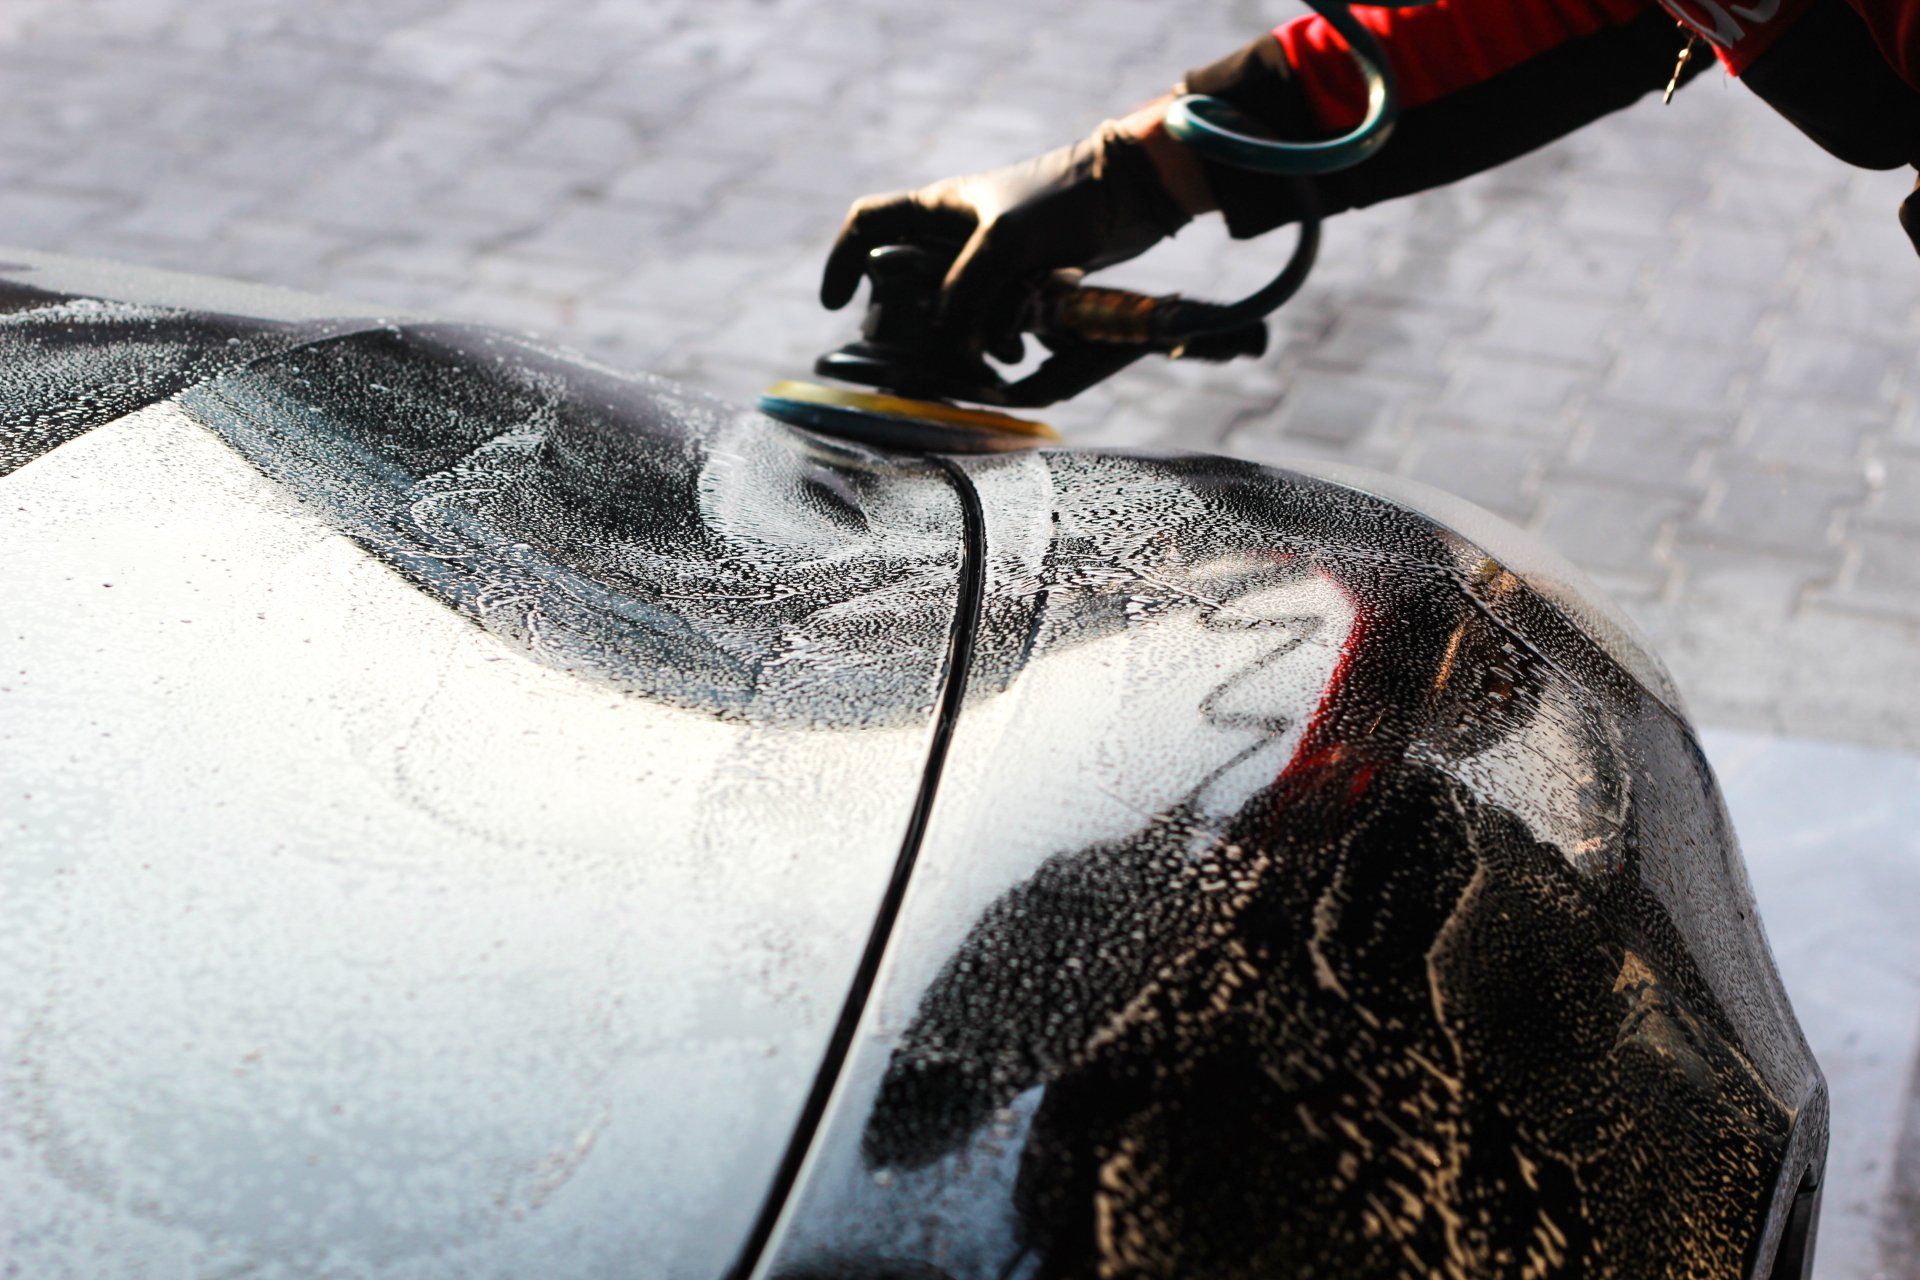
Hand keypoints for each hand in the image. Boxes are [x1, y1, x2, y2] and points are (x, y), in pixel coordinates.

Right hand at [820, 102, 1211, 356]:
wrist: (1131, 195)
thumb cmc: (1063, 201)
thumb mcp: (1004, 243)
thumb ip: (966, 291)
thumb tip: (950, 341)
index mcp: (938, 208)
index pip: (868, 225)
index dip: (843, 261)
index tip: (834, 304)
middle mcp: (956, 235)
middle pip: (907, 287)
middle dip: (912, 327)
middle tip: (918, 358)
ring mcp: (990, 262)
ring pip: (954, 313)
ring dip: (964, 341)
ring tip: (986, 360)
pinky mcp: (1021, 283)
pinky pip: (994, 321)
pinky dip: (999, 340)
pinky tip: (1016, 355)